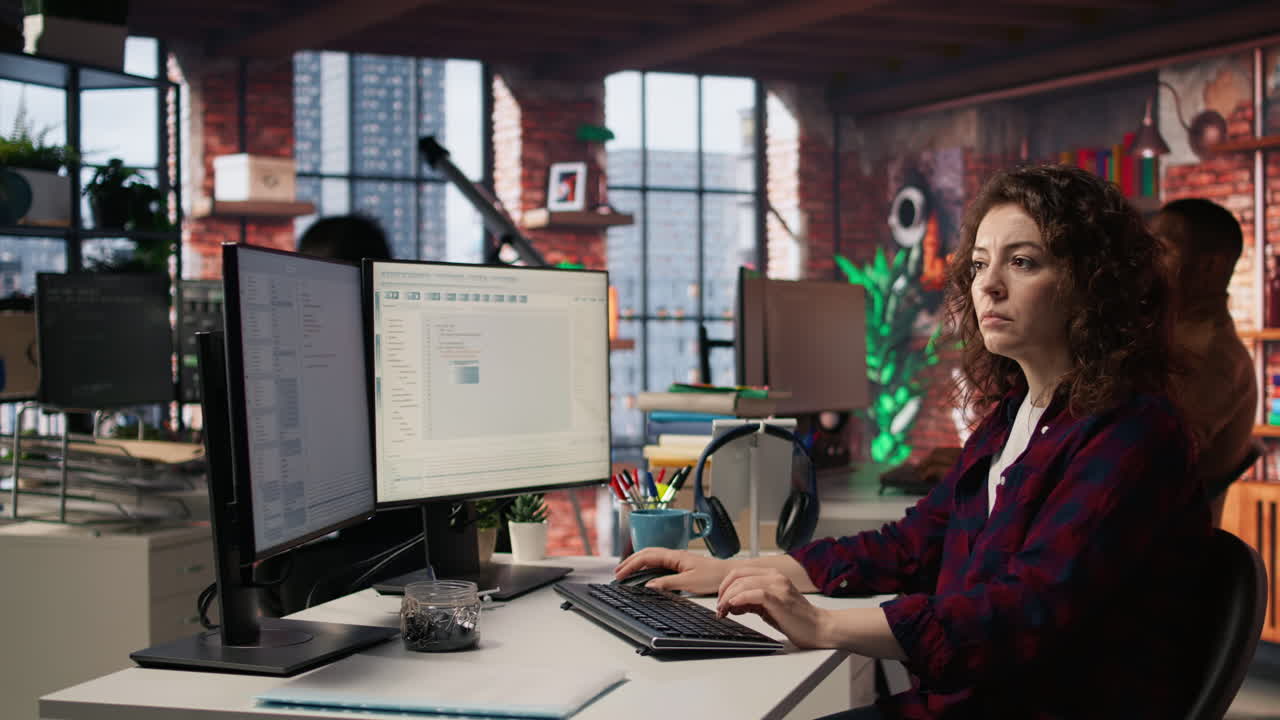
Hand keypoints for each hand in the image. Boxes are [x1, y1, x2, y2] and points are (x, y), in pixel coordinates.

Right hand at [614, 547, 731, 594]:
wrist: (729, 574)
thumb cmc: (713, 576)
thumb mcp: (689, 583)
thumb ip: (668, 583)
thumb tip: (649, 586)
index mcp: (674, 556)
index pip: (646, 557)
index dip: (631, 565)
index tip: (620, 575)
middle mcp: (674, 555)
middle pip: (646, 553)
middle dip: (630, 561)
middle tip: (617, 573)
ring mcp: (677, 559)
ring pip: (651, 556)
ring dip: (637, 562)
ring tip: (626, 572)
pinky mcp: (680, 564)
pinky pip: (658, 562)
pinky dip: (646, 566)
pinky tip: (644, 573)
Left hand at [716, 567, 829, 648]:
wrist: (818, 629)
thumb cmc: (795, 619)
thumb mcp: (767, 607)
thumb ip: (750, 601)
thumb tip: (731, 603)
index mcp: (772, 575)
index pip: (739, 572)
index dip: (725, 585)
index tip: (720, 600)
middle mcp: (775, 577)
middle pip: (738, 576)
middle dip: (723, 592)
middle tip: (719, 608)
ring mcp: (778, 586)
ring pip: (743, 583)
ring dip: (728, 598)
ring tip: (724, 611)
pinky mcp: (780, 599)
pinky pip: (754, 594)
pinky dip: (740, 599)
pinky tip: (733, 607)